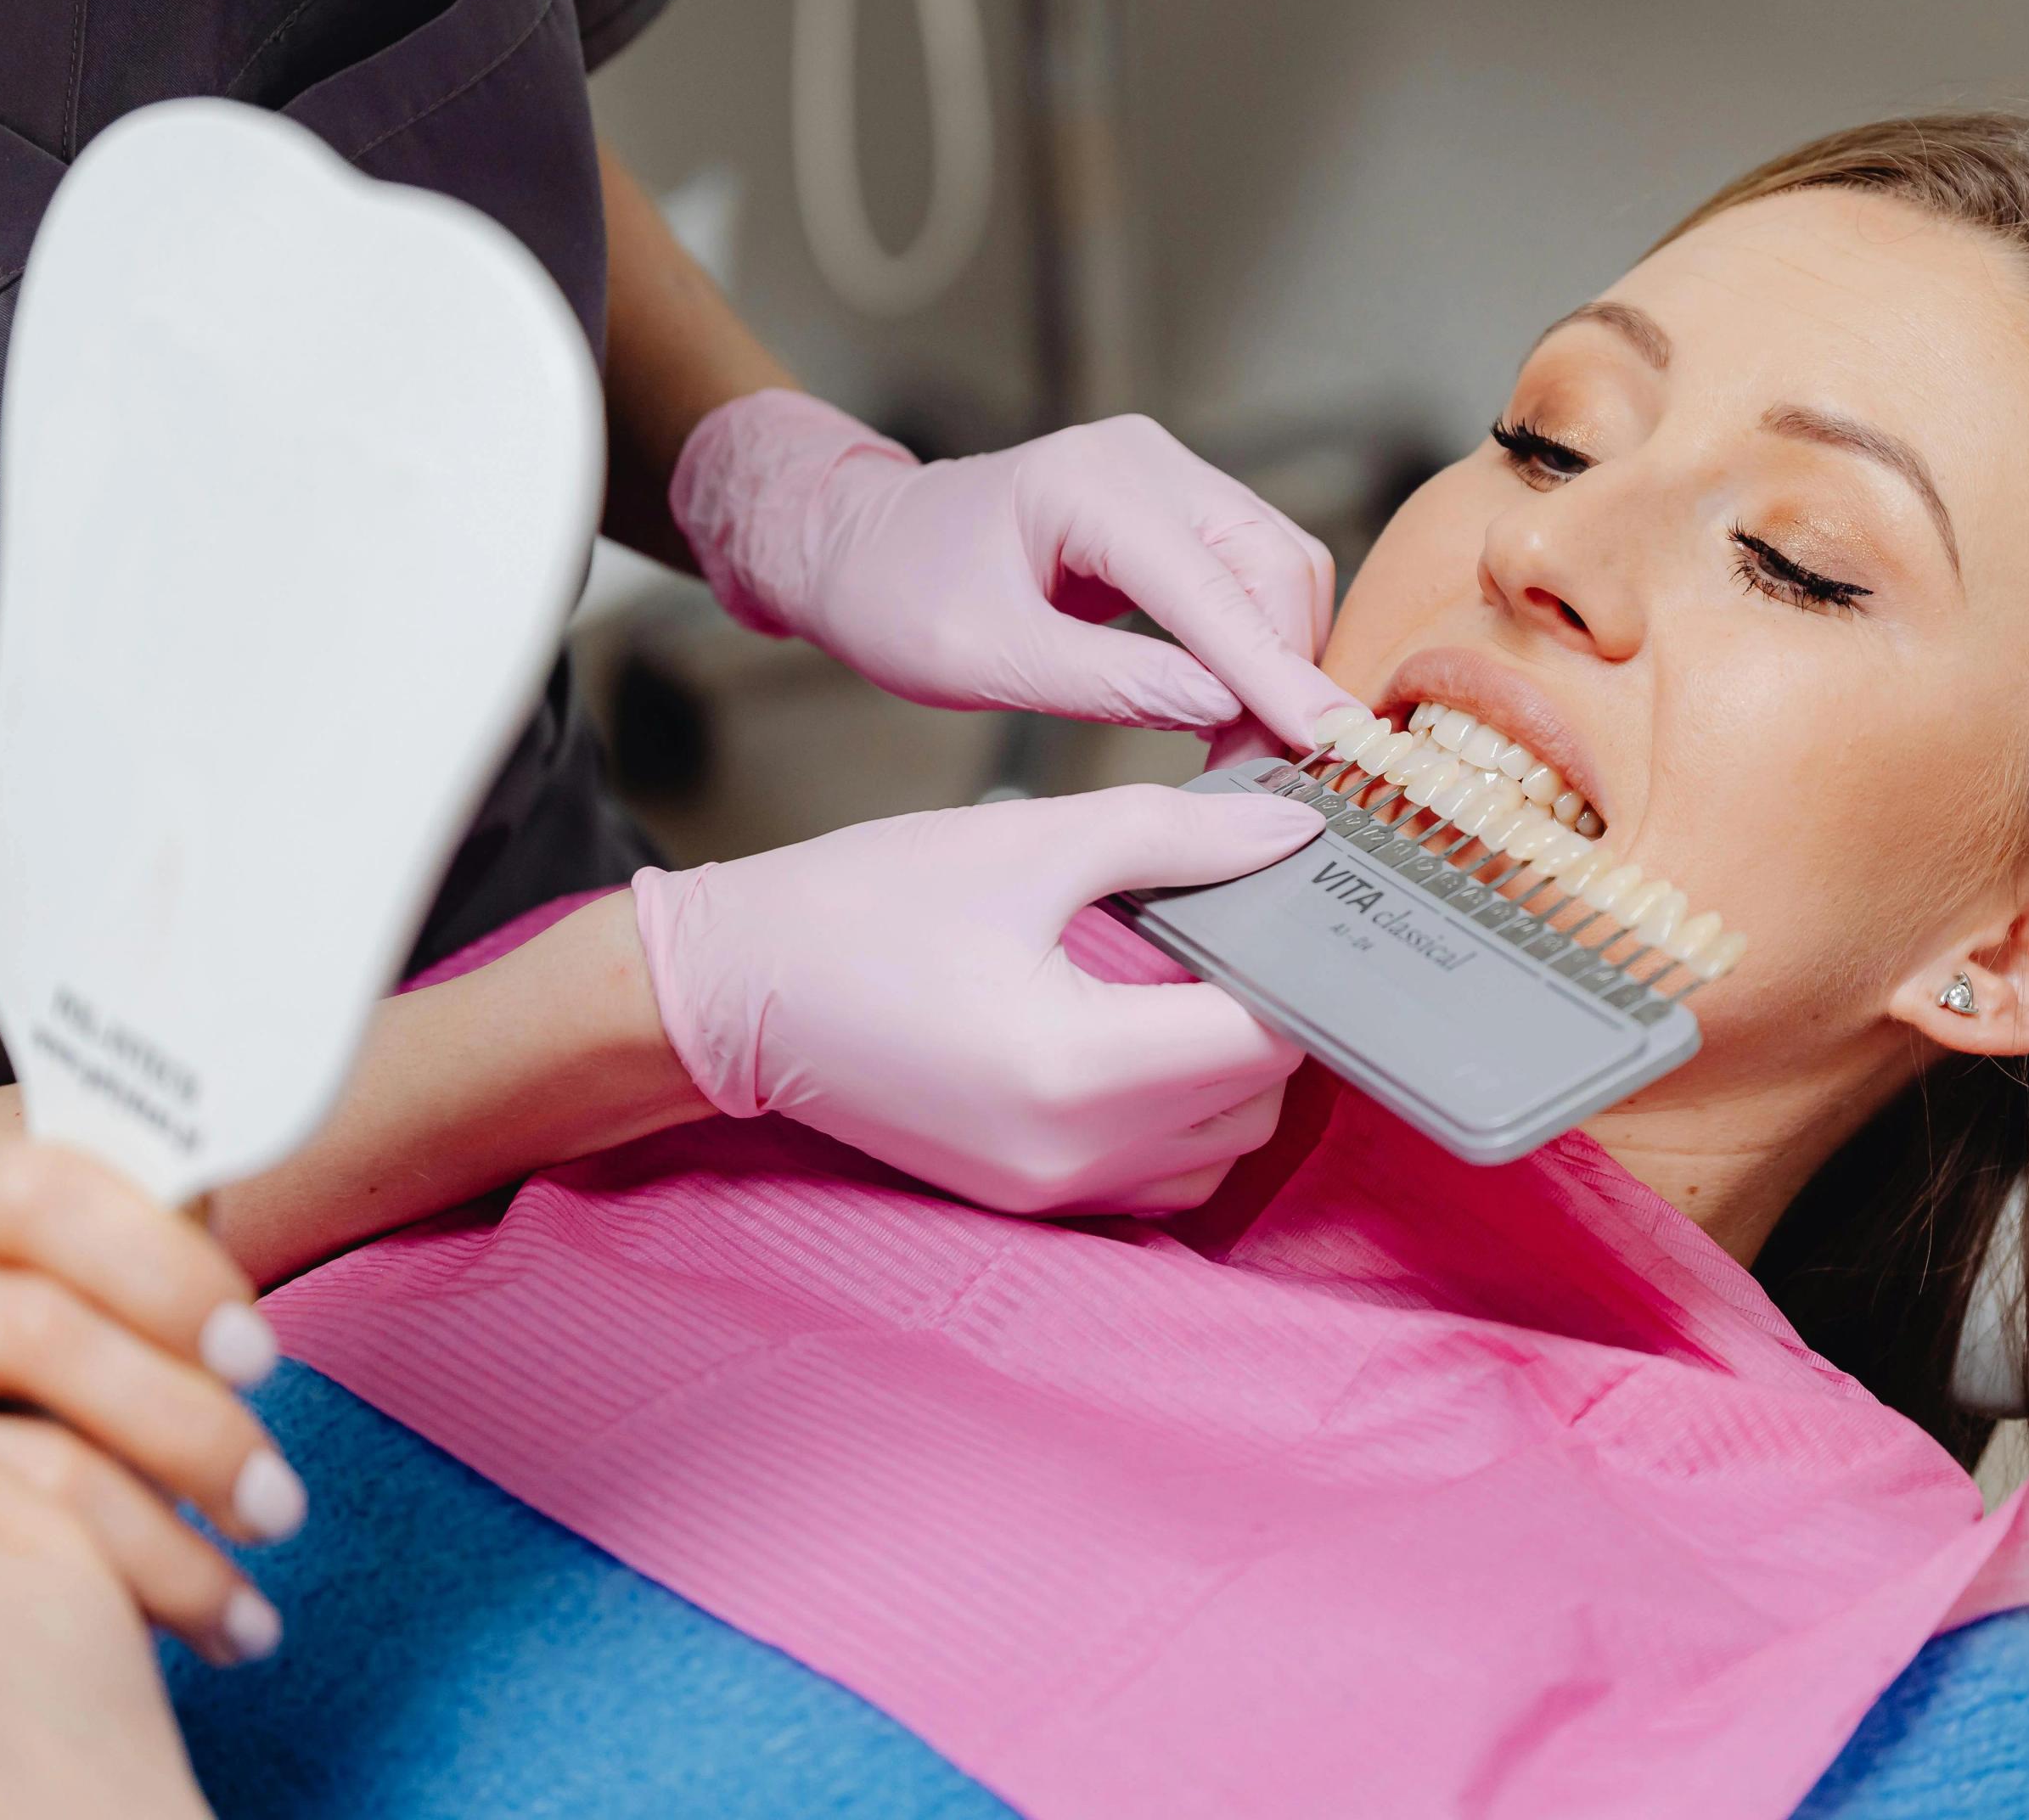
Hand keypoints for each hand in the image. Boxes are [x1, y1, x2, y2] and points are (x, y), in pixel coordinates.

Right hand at [0, 1141, 302, 1666]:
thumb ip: (162, 1236)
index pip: (36, 1187)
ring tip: (257, 1604)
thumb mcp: (107, 1291)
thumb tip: (266, 1125)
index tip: (260, 1354)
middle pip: (22, 1325)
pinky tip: (206, 1635)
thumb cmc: (61, 1371)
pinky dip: (115, 1603)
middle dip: (177, 1420)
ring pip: (1, 1461)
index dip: (157, 1262)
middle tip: (280, 1501)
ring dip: (159, 1541)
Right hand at [633, 785, 1320, 1213]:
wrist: (730, 993)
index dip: (1298, 965)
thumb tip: (1292, 829)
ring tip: (1176, 978)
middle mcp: (1076, 1155)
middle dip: (1266, 1013)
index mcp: (1082, 1069)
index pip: (1268, 1038)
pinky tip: (1130, 1029)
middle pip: (1258, 1101)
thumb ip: (1177, 836)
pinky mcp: (1025, 1198)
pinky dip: (1174, 1109)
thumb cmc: (860, 909)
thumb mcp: (1028, 844)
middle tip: (1230, 922)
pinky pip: (1155, 1171)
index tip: (1292, 899)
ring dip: (1227, 1071)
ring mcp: (1050, 1191)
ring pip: (1217, 1149)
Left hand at [670, 393, 1359, 749]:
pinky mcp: (1172, 506)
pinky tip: (1229, 706)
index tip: (1326, 743)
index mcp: (1087, 485)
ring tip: (1243, 749)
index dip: (1276, 673)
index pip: (1214, 589)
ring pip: (1279, 566)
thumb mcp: (986, 660)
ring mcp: (1165, 474)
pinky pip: (1250, 571)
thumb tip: (1221, 710)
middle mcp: (1143, 460)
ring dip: (1277, 659)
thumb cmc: (898, 595)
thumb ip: (1108, 685)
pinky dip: (1255, 641)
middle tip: (1262, 770)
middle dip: (1284, 671)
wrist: (858, 547)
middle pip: (1275, 565)